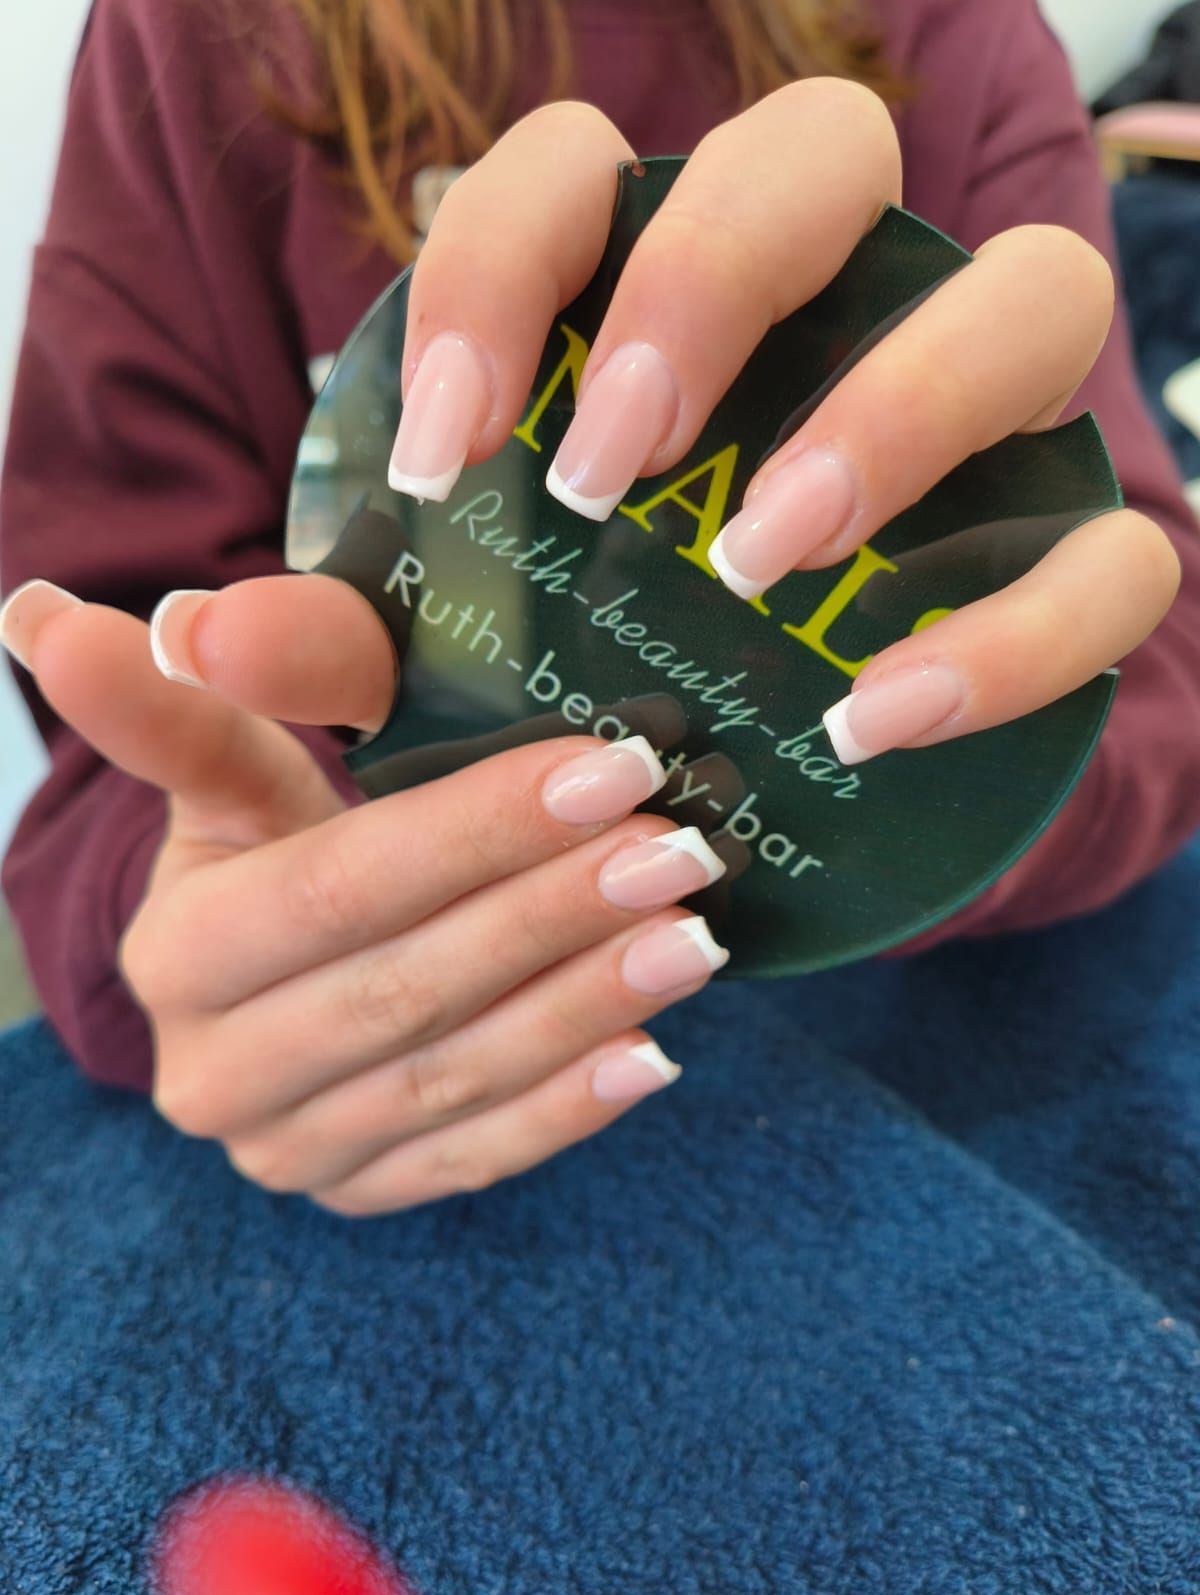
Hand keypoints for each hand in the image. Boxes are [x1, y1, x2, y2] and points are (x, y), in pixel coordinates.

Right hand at [1, 577, 728, 1213]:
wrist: (258, 981)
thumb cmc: (267, 842)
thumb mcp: (237, 764)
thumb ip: (195, 697)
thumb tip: (54, 616)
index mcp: (177, 952)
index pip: (340, 888)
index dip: (477, 830)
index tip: (612, 768)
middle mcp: (213, 1074)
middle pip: (405, 987)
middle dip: (554, 913)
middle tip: (678, 848)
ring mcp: (288, 1152)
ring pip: (452, 1075)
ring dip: (585, 1004)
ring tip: (693, 935)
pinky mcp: (360, 1194)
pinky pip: (475, 1156)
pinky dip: (567, 1108)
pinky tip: (653, 1054)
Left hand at [387, 86, 1179, 762]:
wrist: (771, 796)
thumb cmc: (599, 688)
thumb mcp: (452, 673)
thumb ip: (352, 643)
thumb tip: (215, 637)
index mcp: (662, 300)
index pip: (578, 171)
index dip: (502, 271)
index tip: (445, 449)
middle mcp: (840, 308)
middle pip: (826, 152)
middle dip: (715, 277)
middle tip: (613, 468)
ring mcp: (984, 422)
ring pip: (1030, 292)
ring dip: (898, 408)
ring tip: (764, 556)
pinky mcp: (1071, 553)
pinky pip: (1115, 554)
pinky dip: (1011, 630)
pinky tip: (877, 716)